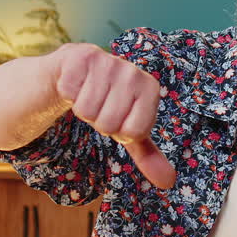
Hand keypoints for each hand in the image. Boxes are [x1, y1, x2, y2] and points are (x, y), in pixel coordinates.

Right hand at [51, 43, 176, 188]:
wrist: (69, 77)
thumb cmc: (104, 104)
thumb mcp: (127, 130)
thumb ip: (148, 155)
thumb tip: (168, 182)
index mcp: (150, 88)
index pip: (133, 132)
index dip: (119, 132)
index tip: (118, 117)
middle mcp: (131, 70)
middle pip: (108, 124)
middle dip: (98, 122)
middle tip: (99, 107)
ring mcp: (106, 60)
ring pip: (86, 110)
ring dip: (82, 109)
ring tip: (87, 94)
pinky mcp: (79, 55)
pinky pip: (69, 92)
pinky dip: (67, 93)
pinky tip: (74, 84)